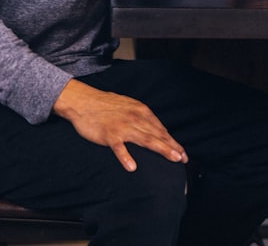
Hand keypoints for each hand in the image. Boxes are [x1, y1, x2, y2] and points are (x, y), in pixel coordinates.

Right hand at [53, 79, 186, 170]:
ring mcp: (123, 127)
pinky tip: (132, 167)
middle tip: (184, 158)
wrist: (83, 101)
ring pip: (146, 139)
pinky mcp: (109, 134)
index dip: (172, 141)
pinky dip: (125, 157)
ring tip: (173, 158)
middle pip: (157, 135)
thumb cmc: (106, 105)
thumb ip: (141, 118)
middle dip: (172, 146)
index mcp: (141, 112)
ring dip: (161, 148)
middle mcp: (135, 118)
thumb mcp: (129, 106)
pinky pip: (119, 148)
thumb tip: (154, 130)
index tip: (182, 152)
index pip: (160, 129)